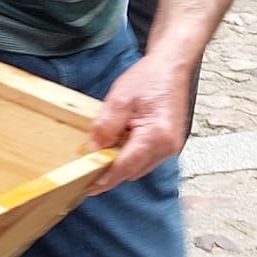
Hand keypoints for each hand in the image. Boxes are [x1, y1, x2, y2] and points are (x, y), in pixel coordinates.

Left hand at [87, 53, 191, 193]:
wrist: (170, 69)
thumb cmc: (149, 79)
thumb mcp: (119, 99)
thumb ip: (106, 126)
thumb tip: (93, 150)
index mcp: (157, 135)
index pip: (126, 166)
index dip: (105, 178)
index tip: (88, 187)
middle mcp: (167, 146)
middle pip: (132, 171)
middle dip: (110, 172)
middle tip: (86, 172)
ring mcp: (170, 147)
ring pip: (138, 167)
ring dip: (120, 164)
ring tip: (101, 154)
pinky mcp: (167, 144)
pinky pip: (144, 159)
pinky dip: (129, 156)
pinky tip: (117, 145)